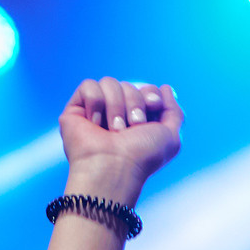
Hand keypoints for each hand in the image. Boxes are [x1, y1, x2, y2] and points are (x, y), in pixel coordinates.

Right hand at [59, 78, 181, 201]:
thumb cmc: (142, 157)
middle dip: (134, 103)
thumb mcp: (171, 137)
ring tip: (114, 130)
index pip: (146, 89)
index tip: (153, 107)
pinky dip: (96, 103)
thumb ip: (174, 112)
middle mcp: (117, 113)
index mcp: (138, 118)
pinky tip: (95, 123)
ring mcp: (96, 111)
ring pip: (109, 82)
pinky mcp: (76, 109)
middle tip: (131, 127)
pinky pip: (89, 85)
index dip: (151, 94)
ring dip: (117, 106)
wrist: (114, 167)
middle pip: (129, 84)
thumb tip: (166, 88)